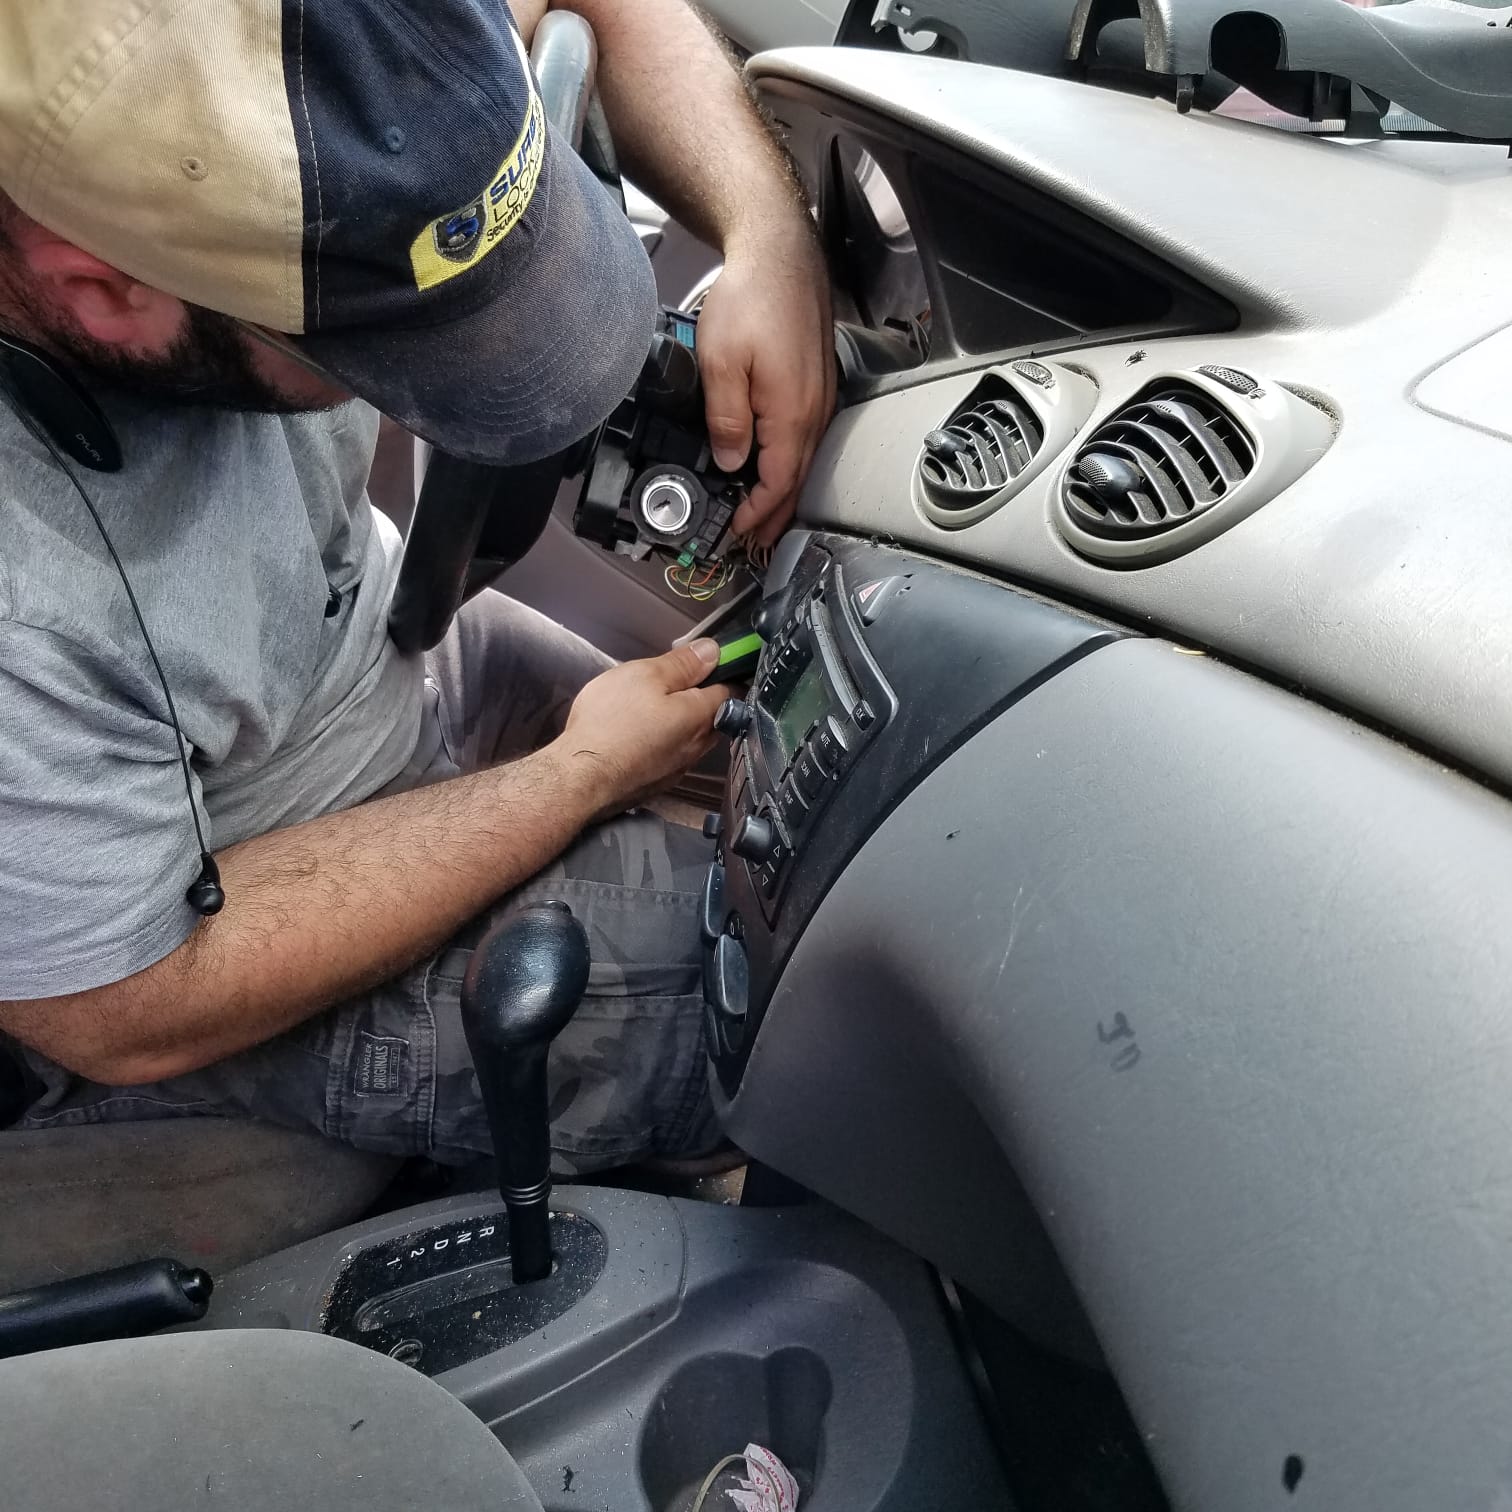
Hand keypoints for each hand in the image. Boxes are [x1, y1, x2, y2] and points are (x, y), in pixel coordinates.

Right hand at [552, 640, 729, 819]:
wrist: (579, 779)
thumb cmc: (611, 723)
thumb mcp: (645, 676)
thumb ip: (683, 663)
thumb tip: (712, 652)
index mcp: (701, 716)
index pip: (731, 689)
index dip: (723, 670)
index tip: (708, 659)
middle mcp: (698, 746)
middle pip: (712, 715)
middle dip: (699, 696)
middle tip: (670, 680)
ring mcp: (678, 768)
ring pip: (690, 737)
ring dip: (679, 721)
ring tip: (650, 707)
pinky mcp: (657, 783)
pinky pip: (669, 755)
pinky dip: (661, 742)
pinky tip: (639, 735)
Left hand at [696, 221, 835, 547]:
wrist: (781, 252)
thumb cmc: (752, 297)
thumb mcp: (720, 361)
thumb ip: (726, 418)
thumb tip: (732, 461)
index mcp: (791, 413)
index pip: (777, 483)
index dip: (756, 514)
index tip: (735, 531)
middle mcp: (814, 411)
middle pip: (796, 481)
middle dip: (773, 516)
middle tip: (752, 542)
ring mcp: (820, 397)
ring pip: (805, 462)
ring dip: (783, 493)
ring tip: (763, 516)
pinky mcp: (816, 383)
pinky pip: (807, 438)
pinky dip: (791, 464)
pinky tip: (776, 467)